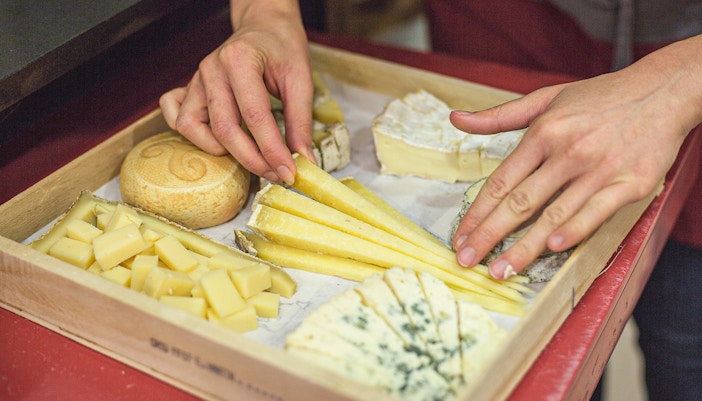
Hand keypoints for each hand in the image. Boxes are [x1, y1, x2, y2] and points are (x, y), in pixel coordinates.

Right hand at [159, 1, 314, 184]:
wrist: (264, 25)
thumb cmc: (282, 48)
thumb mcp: (301, 79)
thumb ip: (300, 121)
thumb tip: (303, 160)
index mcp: (240, 60)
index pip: (255, 116)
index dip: (272, 151)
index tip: (289, 173)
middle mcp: (212, 69)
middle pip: (224, 129)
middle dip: (252, 159)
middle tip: (276, 173)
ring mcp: (196, 79)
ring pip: (192, 127)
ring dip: (220, 150)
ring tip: (249, 154)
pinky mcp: (189, 88)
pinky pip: (175, 116)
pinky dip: (192, 135)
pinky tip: (218, 140)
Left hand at [451, 37, 701, 279]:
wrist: (664, 90)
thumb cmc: (600, 98)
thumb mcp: (546, 98)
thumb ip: (499, 116)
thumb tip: (455, 120)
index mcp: (544, 132)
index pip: (501, 181)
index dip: (477, 212)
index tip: (460, 237)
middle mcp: (568, 151)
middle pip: (520, 202)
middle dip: (489, 235)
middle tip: (467, 260)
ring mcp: (600, 169)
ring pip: (554, 214)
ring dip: (524, 247)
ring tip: (500, 270)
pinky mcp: (632, 183)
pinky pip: (597, 212)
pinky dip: (575, 231)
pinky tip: (552, 249)